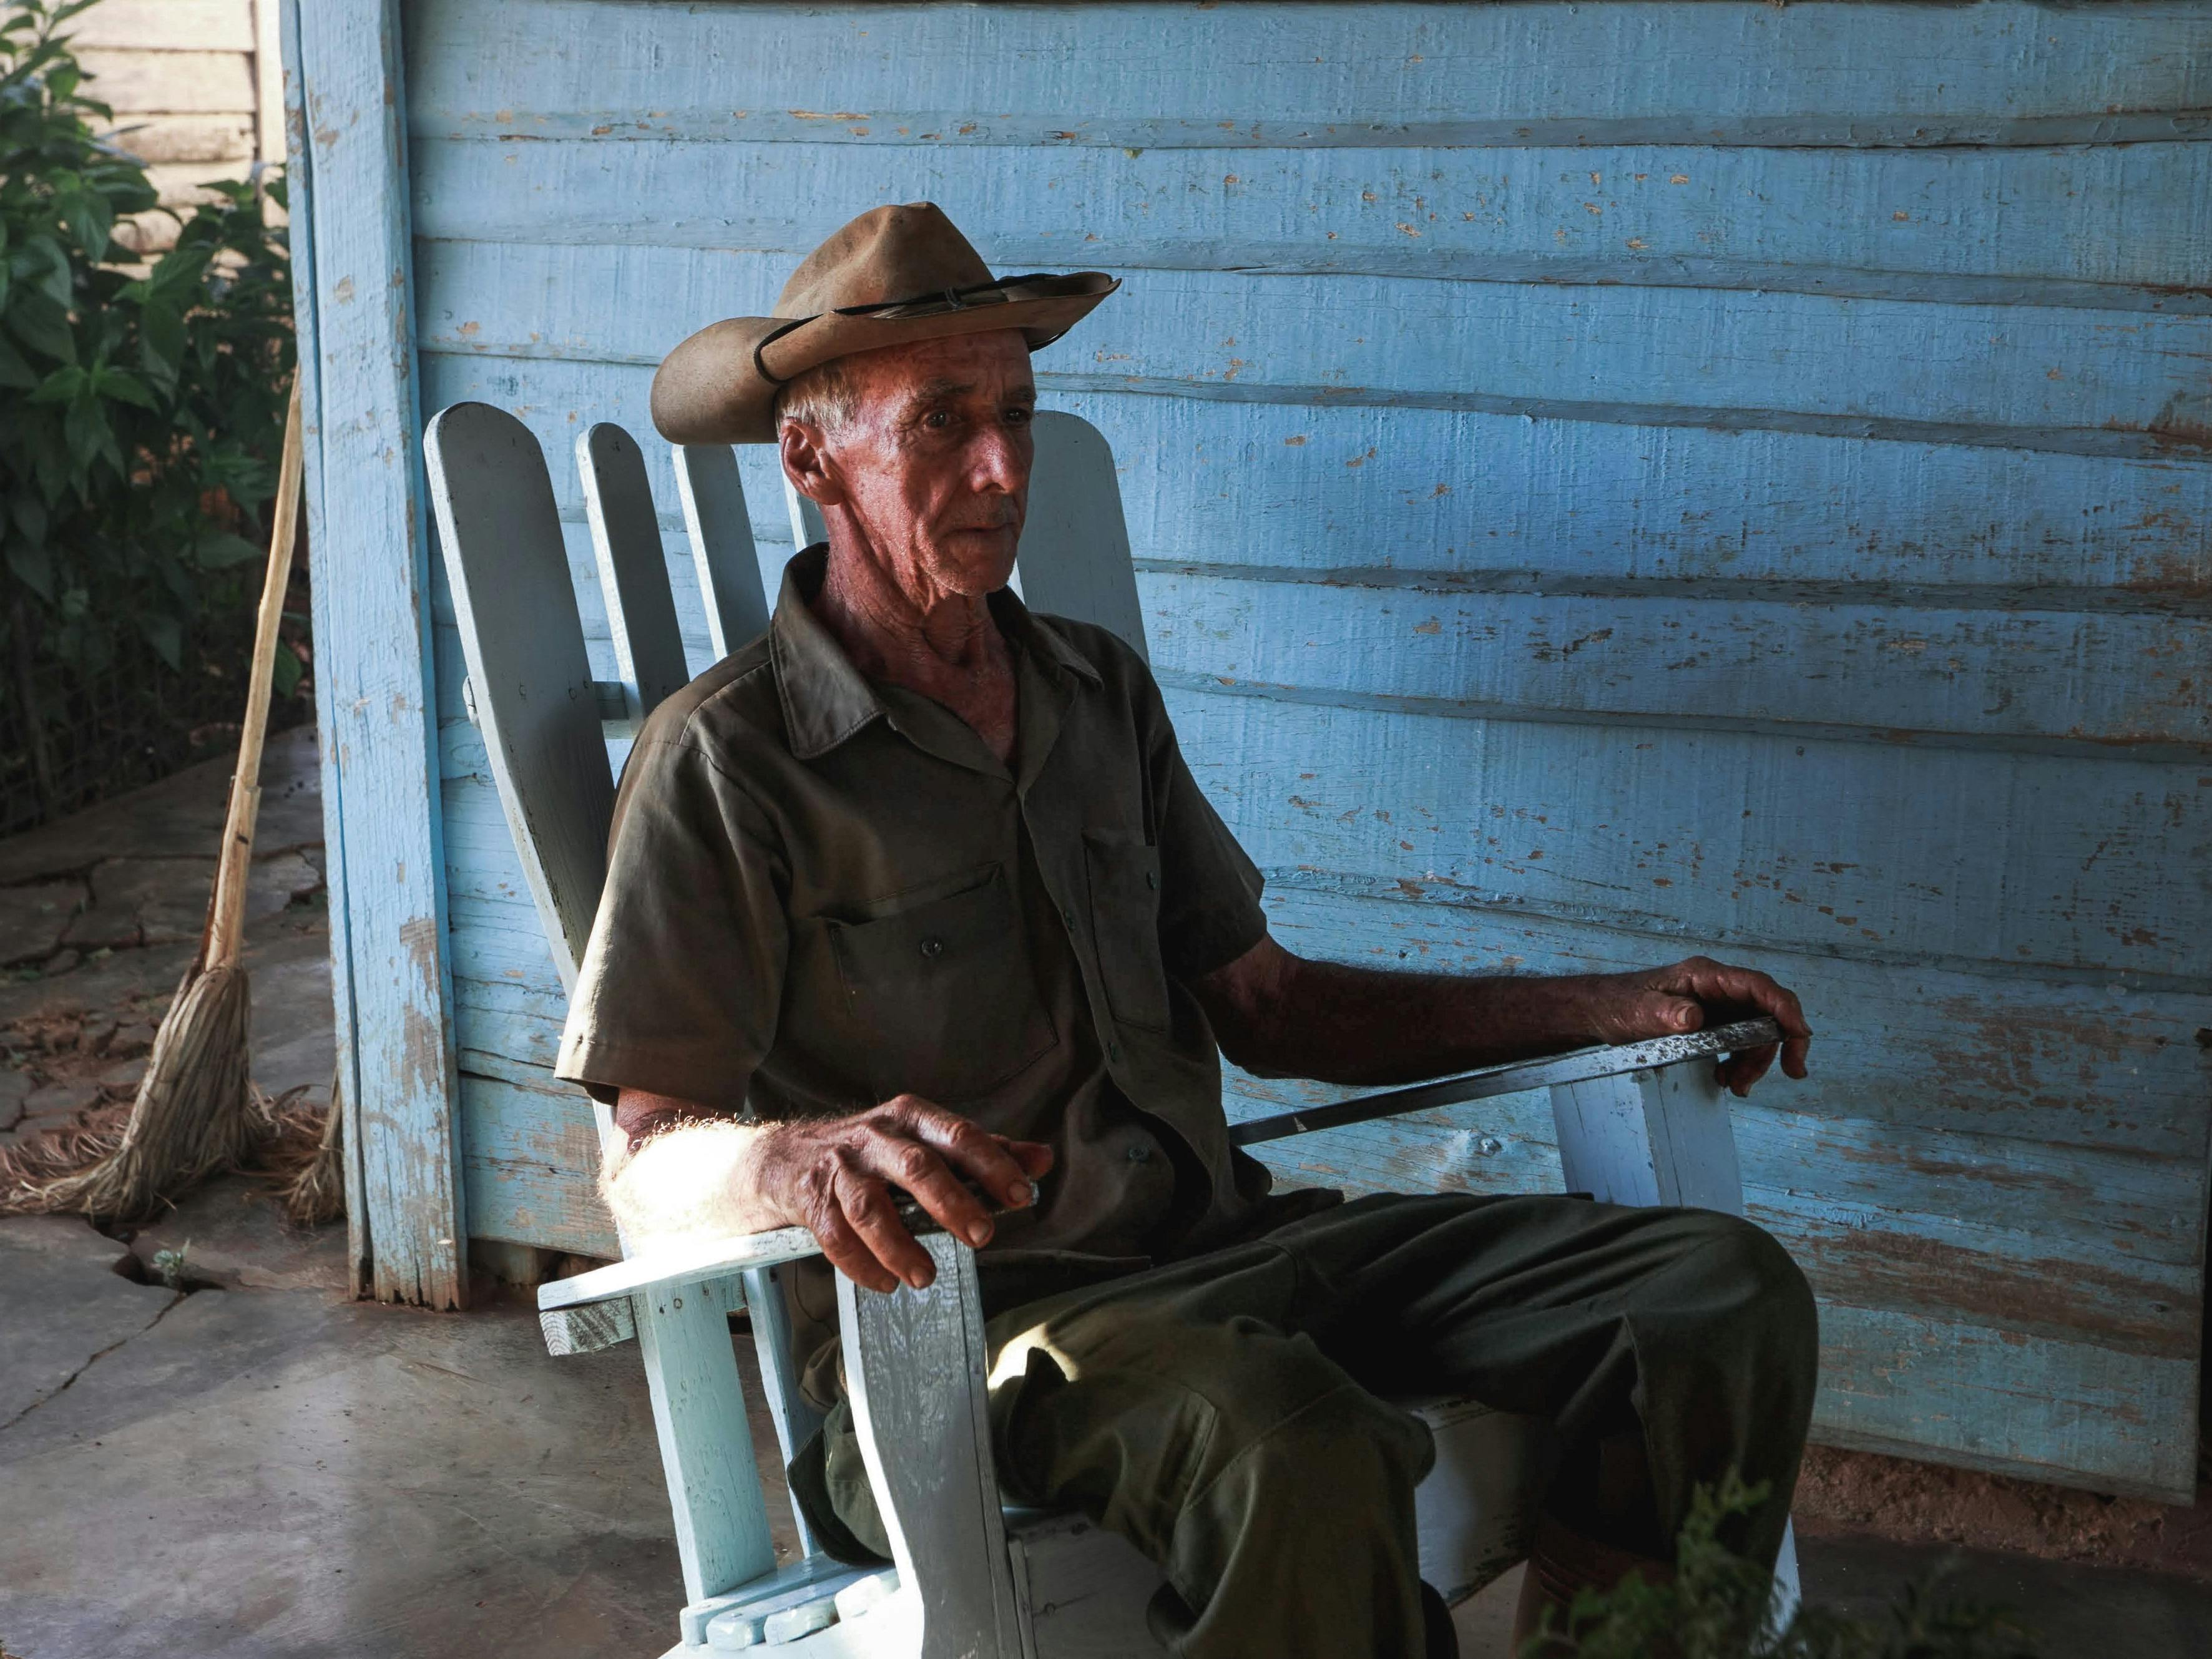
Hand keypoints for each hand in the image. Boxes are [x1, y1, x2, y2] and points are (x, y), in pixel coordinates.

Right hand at [752, 1094, 1053, 1291]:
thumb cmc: (875, 1153)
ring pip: (871, 1208)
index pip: (959, 1135)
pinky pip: (835, 1236)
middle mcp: (876, 1136)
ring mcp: (841, 1168)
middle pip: (917, 1166)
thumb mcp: (927, 1141)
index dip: (993, 1164)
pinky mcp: (812, 1200)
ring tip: (926, 1277)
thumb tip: (1043, 1160)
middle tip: (982, 1238)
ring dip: (901, 1246)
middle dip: (952, 1203)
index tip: (1021, 1195)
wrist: (787, 1157)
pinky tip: (886, 1283)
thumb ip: (985, 1152)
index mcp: (913, 1118)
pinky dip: (862, 1265)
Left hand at [1584, 956, 1811, 1096]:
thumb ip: (1665, 1012)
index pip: (1760, 987)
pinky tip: (1727, 1079)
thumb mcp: (1638, 1011)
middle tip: (1790, 1073)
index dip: (1786, 1010)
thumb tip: (1694, 1017)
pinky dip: (1741, 1063)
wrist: (1602, 1012)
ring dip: (1755, 1061)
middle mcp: (1718, 988)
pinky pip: (1740, 1042)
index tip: (1800, 1037)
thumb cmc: (1619, 1004)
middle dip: (1778, 1045)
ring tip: (1737, 1086)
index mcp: (1706, 976)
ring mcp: (1718, 1006)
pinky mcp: (1713, 1024)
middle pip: (1768, 1012)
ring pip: (1757, 1032)